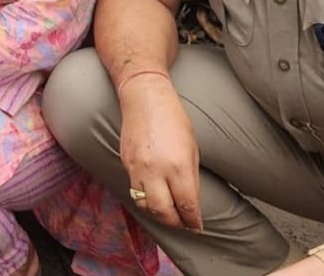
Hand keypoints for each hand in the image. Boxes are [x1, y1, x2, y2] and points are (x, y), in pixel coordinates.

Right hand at [118, 75, 203, 231]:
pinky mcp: (125, 163)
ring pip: (145, 205)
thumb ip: (191, 178)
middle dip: (176, 223)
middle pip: (163, 212)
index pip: (186, 205)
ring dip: (159, 214)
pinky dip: (146, 199)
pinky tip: (155, 196)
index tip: (198, 226)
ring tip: (169, 213)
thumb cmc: (174, 119)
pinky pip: (134, 190)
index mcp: (178, 166)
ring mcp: (137, 167)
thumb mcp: (192, 148)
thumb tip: (191, 203)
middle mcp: (155, 170)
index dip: (193, 220)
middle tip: (184, 224)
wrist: (144, 97)